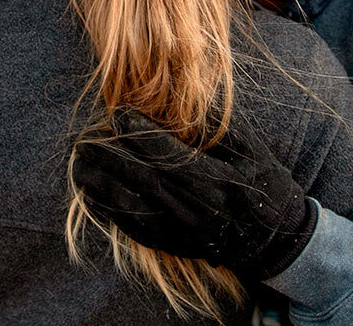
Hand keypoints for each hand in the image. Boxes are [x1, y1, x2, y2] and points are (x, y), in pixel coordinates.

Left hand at [72, 108, 316, 280]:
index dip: (140, 134)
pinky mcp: (172, 246)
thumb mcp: (252, 152)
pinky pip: (133, 229)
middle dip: (110, 156)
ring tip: (79, 162)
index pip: (168, 156)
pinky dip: (108, 211)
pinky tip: (91, 193)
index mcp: (216, 184)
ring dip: (100, 183)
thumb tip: (183, 106)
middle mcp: (194, 212)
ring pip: (131, 206)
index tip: (119, 113)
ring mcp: (181, 233)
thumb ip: (218, 130)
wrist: (274, 240)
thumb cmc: (264, 187)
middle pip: (142, 180)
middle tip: (87, 137)